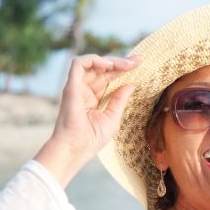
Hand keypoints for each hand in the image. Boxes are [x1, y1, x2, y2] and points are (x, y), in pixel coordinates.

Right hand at [35, 54, 140, 186]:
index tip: (139, 63)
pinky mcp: (71, 86)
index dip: (122, 69)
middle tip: (137, 60)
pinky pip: (78, 64)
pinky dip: (93, 60)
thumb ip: (120, 100)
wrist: (76, 149)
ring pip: (92, 63)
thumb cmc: (92, 139)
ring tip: (126, 64)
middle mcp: (85, 90)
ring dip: (110, 60)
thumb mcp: (112, 117)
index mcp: (94, 97)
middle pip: (102, 68)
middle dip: (121, 62)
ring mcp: (77, 87)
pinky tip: (108, 66)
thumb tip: (131, 85)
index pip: (108, 77)